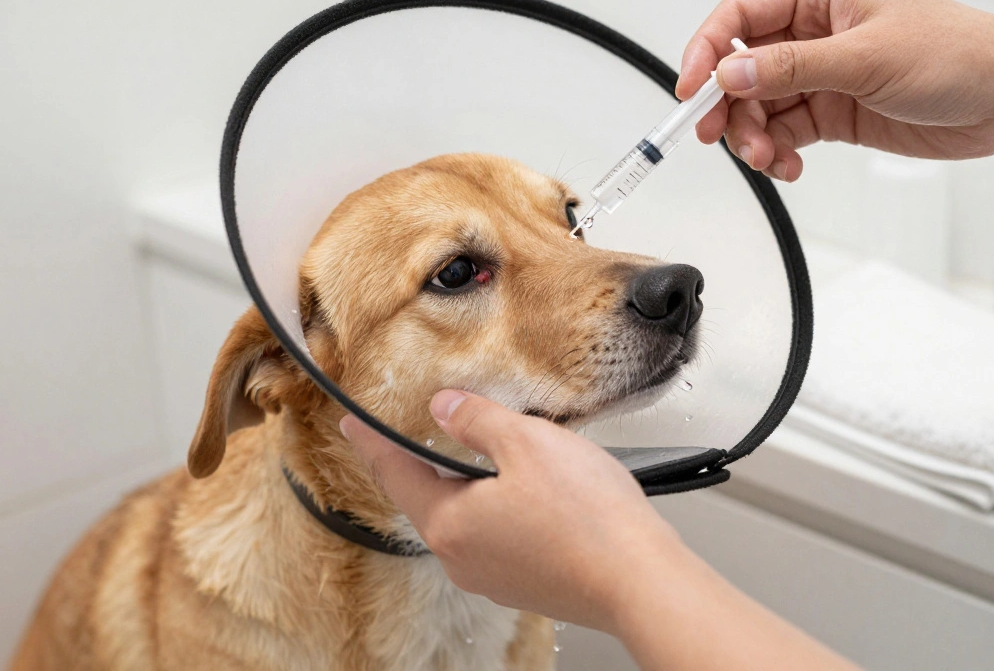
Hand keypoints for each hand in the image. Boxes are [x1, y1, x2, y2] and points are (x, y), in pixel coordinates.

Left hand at [343, 391, 860, 669]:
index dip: (373, 443)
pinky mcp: (528, 585)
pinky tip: (534, 491)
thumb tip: (447, 408)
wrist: (640, 579)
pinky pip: (501, 538)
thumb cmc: (589, 518)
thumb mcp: (527, 442)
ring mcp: (496, 577)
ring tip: (495, 455)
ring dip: (475, 485)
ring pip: (470, 518)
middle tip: (427, 432)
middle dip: (431, 462)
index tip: (353, 425)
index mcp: (450, 523)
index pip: (396, 473)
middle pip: (433, 498)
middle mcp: (464, 558)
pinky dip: (505, 509)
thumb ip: (477, 420)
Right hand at [677, 0, 993, 180]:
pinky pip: (785, 132)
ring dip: (754, 137)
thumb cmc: (958, 55)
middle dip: (728, 105)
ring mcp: (824, 72)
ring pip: (760, 106)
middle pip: (742, 66)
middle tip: (719, 136)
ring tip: (769, 159)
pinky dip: (779, 153)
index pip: (742, 15)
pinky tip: (790, 165)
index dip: (708, 50)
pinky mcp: (834, 110)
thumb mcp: (866, 58)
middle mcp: (816, 30)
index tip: (692, 90)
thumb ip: (791, 68)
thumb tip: (731, 72)